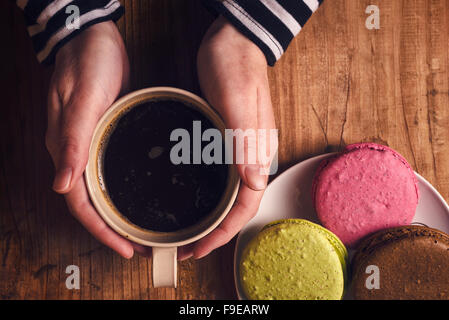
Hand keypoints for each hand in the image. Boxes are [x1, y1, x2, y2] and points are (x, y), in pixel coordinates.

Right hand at [45, 21, 138, 257]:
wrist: (94, 39)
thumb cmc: (88, 63)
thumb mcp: (82, 100)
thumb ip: (71, 142)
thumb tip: (61, 186)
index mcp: (67, 149)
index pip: (80, 203)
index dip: (101, 229)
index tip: (125, 247)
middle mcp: (75, 152)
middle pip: (90, 202)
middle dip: (111, 228)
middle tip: (138, 244)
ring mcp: (88, 144)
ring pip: (100, 189)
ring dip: (118, 212)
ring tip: (141, 226)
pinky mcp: (103, 134)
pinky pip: (110, 170)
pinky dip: (122, 188)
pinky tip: (140, 191)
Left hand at [179, 16, 277, 259]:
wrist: (233, 39)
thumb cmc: (235, 63)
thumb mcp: (237, 100)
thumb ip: (246, 140)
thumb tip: (253, 182)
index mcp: (257, 149)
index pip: (247, 202)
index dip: (225, 231)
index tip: (201, 247)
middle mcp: (251, 154)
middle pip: (238, 205)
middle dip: (216, 232)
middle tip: (188, 248)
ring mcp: (239, 148)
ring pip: (229, 194)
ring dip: (211, 218)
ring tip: (188, 233)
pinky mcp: (226, 139)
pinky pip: (220, 177)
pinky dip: (207, 196)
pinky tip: (191, 200)